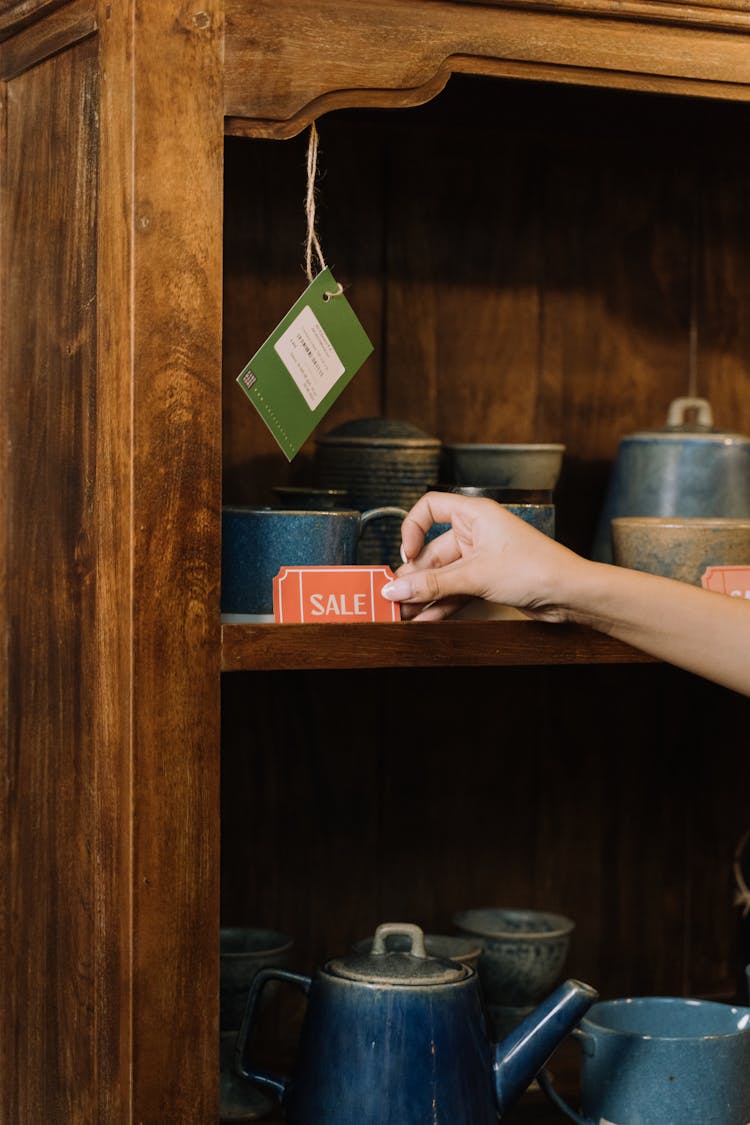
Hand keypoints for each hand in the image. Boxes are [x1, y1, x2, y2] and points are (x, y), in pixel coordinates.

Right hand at [382, 491, 583, 621]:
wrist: (570, 595)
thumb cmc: (535, 569)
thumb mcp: (475, 576)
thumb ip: (432, 584)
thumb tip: (395, 588)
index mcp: (474, 514)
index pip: (429, 508)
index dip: (412, 529)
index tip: (406, 555)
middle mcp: (476, 532)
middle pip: (432, 551)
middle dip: (413, 577)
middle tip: (393, 598)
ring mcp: (481, 558)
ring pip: (442, 576)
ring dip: (424, 595)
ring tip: (403, 615)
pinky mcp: (488, 580)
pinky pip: (456, 591)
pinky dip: (441, 605)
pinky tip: (424, 621)